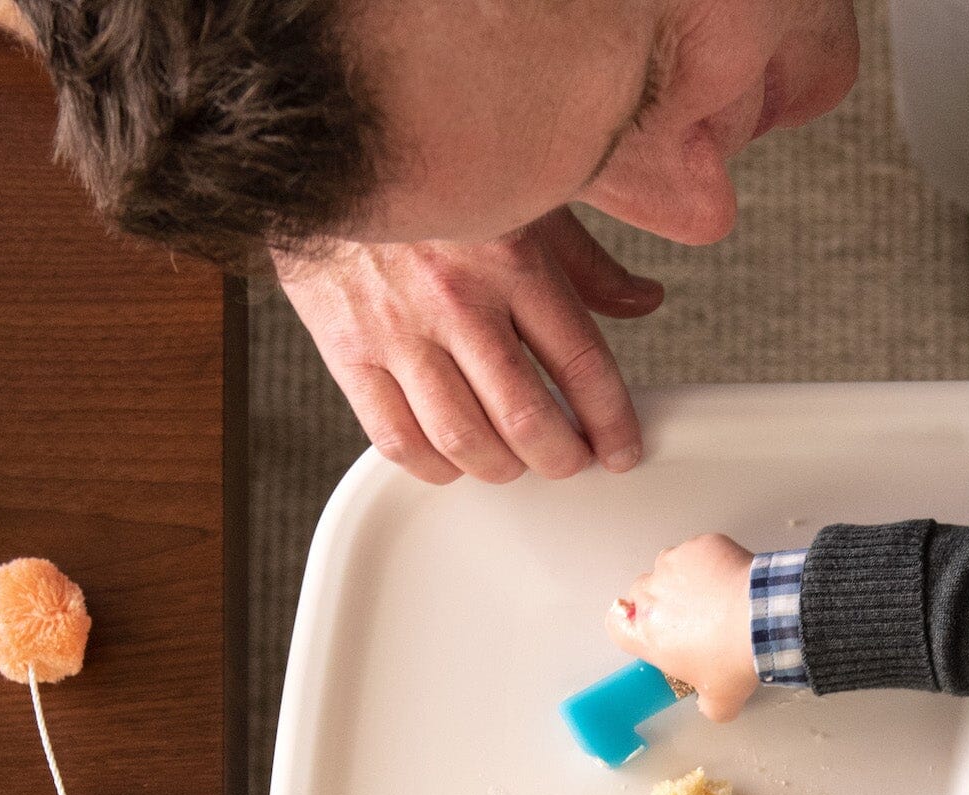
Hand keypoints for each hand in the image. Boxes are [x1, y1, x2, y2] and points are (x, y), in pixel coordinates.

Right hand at [273, 209, 662, 484]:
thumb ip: (585, 263)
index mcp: (511, 259)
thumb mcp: (523, 201)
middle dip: (564, 459)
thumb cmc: (435, 180)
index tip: (622, 449)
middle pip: (527, 420)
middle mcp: (456, 299)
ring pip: (464, 441)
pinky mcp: (346, 349)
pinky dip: (434, 467)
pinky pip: (396, 438)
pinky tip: (453, 460)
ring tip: (516, 462)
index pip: (583, 364)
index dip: (613, 423)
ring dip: (503, 469)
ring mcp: (397, 329)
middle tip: (573, 462)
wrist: (324, 150)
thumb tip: (644, 301)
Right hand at [606, 534, 759, 719]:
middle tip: (695, 616)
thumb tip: (710, 705)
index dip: (630, 625)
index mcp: (648, 635)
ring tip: (716, 596)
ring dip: (685, 579)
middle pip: (643, 594)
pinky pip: (698, 552)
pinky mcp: (699, 546)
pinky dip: (710, 561)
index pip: (615, 625)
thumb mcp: (720, 702)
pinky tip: (731, 579)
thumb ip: (706, 706)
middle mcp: (651, 596)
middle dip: (663, 602)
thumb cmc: (735, 659)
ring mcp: (673, 565)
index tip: (650, 628)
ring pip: (668, 568)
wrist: (764, 620)